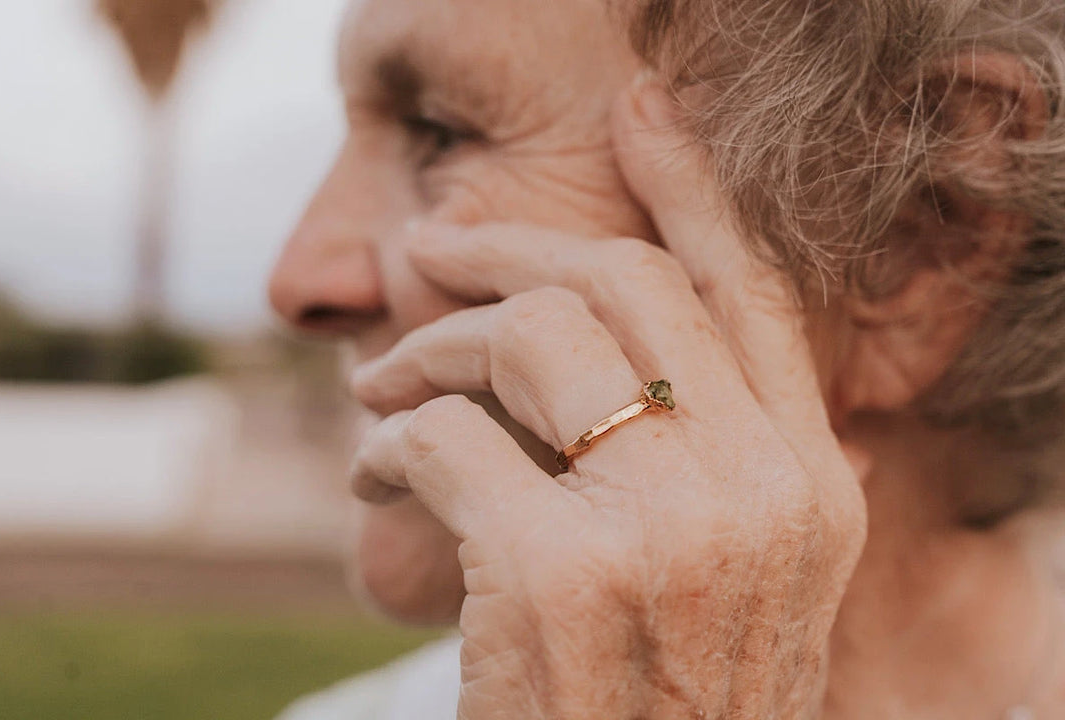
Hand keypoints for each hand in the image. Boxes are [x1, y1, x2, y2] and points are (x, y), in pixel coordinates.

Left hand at [348, 81, 866, 718]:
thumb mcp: (745, 579)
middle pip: (620, 282)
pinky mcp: (554, 577)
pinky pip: (441, 437)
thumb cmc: (672, 703)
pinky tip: (372, 480)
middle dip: (506, 247)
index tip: (640, 112)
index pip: (751, 290)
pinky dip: (384, 443)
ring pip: (525, 335)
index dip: (691, 185)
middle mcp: (757, 492)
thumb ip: (727, 464)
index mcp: (810, 486)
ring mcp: (662, 533)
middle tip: (433, 251)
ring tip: (381, 389)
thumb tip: (649, 351)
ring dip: (426, 349)